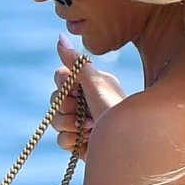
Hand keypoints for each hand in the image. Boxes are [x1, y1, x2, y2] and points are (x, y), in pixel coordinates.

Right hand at [54, 37, 124, 158]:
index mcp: (91, 84)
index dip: (65, 87)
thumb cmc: (117, 113)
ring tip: (92, 129)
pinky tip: (90, 142)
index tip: (79, 92)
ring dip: (71, 127)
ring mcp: (82, 123)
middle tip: (88, 114)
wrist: (129, 147)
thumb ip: (76, 63)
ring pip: (55, 122)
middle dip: (68, 110)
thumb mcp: (96, 84)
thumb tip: (59, 36)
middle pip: (54, 101)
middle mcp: (85, 101)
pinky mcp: (80, 143)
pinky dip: (73, 143)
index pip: (60, 78)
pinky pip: (61, 140)